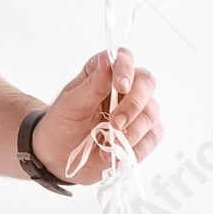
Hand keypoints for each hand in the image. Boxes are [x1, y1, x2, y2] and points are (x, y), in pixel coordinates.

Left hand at [29, 48, 161, 186]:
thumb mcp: (70, 105)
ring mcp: (137, 111)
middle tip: (115, 124)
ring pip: (151, 113)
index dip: (126, 68)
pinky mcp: (143, 133)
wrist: (59, 155)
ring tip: (110, 145)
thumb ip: (92, 85)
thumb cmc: (62, 123)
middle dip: (133, 105)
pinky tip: (118, 155)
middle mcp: (125, 88)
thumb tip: (107, 60)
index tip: (120, 86)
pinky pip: (153, 136)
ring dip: (133, 132)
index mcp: (103, 72)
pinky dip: (138, 148)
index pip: (124, 58)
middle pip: (146, 83)